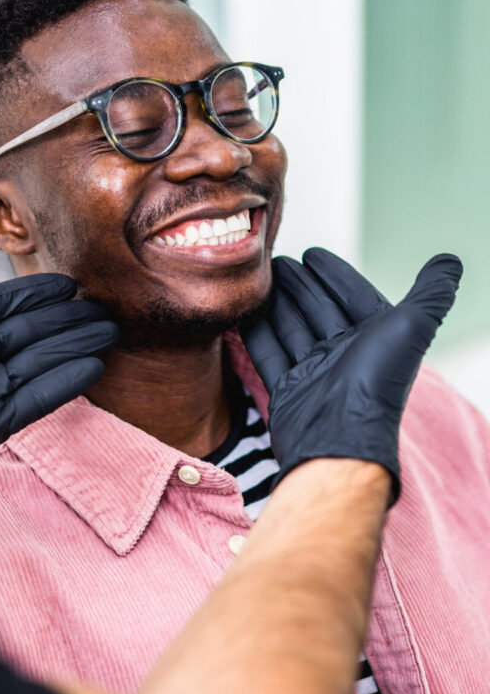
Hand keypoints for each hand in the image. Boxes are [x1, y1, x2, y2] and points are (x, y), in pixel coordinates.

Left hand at [0, 221, 118, 499]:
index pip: (2, 304)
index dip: (35, 294)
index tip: (69, 283)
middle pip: (30, 331)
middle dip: (67, 320)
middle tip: (104, 309)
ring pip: (39, 361)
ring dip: (74, 346)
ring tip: (109, 333)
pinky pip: (33, 399)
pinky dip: (63, 384)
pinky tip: (91, 367)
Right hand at [241, 248, 461, 501]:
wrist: (339, 440)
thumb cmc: (375, 383)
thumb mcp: (410, 327)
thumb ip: (431, 294)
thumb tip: (449, 261)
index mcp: (374, 339)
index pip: (352, 295)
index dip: (334, 273)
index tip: (312, 253)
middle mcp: (345, 355)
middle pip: (317, 309)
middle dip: (299, 283)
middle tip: (276, 260)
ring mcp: (314, 373)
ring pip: (291, 327)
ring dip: (276, 302)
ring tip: (260, 279)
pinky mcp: (287, 390)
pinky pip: (269, 353)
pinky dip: (256, 332)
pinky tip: (245, 313)